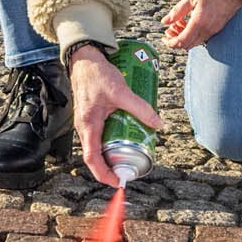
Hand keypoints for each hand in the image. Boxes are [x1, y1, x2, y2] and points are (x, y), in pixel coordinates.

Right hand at [68, 46, 160, 187]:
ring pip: (96, 147)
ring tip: (128, 157)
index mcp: (88, 125)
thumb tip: (157, 124)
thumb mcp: (122, 92)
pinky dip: (109, 142)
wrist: (84, 60)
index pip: (92, 158)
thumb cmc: (98, 74)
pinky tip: (123, 138)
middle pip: (95, 156)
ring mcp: (86, 123)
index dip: (104, 174)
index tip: (118, 181)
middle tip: (128, 171)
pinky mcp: (91, 117)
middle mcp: (84, 127)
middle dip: (111, 167)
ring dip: (110, 155)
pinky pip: (98, 136)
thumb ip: (140, 107)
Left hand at [161, 0, 241, 51]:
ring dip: (184, 36)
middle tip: (168, 30)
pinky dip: (193, 33)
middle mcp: (207, 30)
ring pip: (195, 41)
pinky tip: (188, 22)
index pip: (182, 41)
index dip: (171, 42)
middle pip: (188, 44)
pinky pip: (202, 36)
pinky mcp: (218, 27)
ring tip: (177, 24)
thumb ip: (177, 11)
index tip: (164, 38)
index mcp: (199, 23)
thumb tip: (165, 21)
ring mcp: (214, 30)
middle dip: (176, 40)